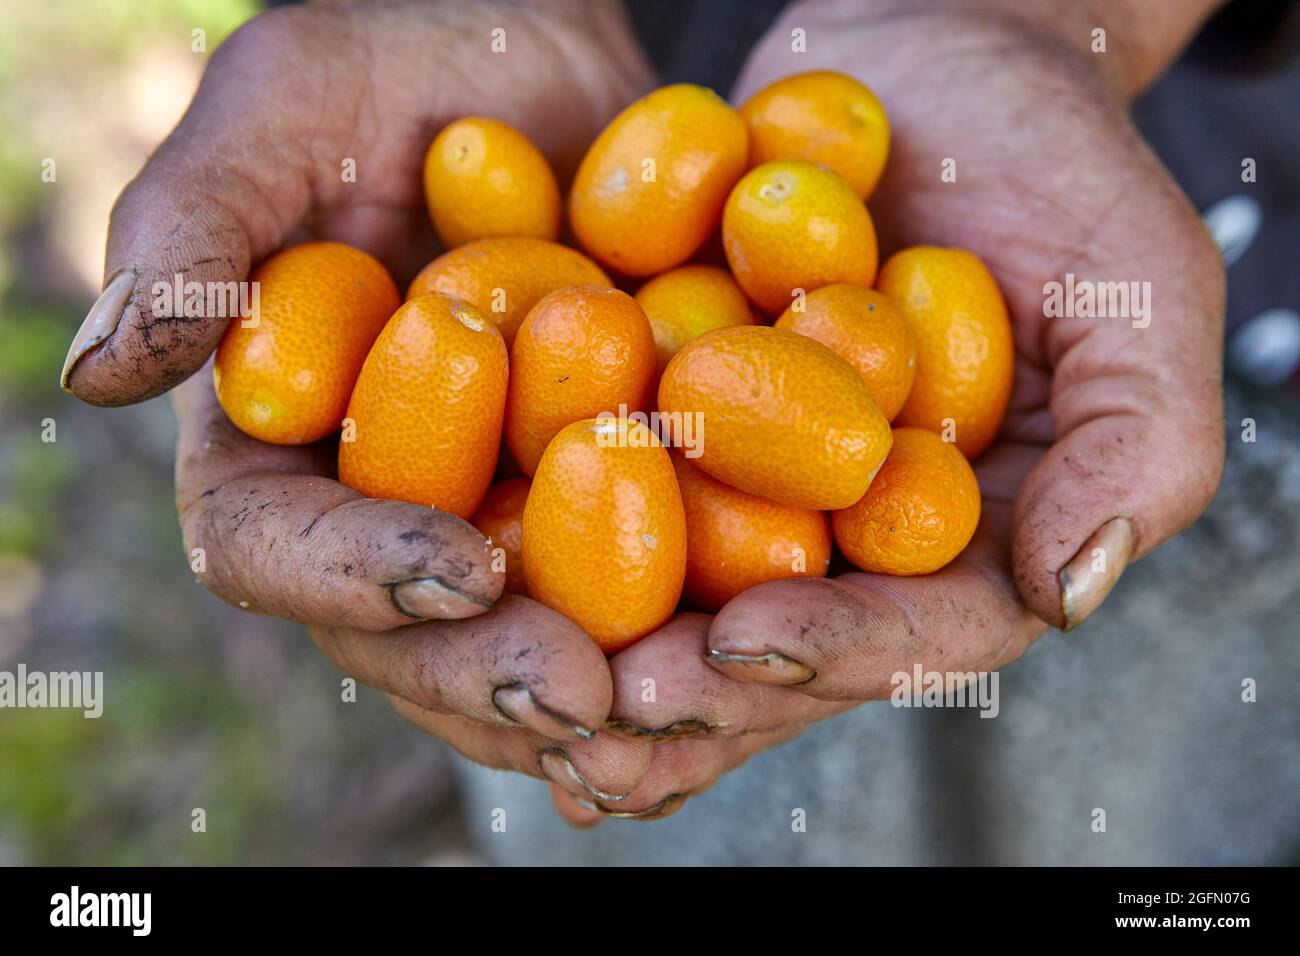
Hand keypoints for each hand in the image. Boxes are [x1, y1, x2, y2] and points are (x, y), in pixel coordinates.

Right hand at [72, 0, 663, 799]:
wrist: (535, 49)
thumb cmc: (389, 62)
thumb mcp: (289, 108)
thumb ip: (195, 228)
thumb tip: (99, 373)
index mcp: (279, 441)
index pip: (277, 545)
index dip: (355, 577)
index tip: (456, 576)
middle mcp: (388, 501)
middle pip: (413, 631)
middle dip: (492, 671)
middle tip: (585, 701)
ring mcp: (503, 507)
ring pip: (534, 638)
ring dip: (606, 693)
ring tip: (681, 714)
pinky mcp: (613, 493)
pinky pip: (654, 580)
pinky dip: (700, 624)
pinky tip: (765, 654)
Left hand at [548, 0, 1227, 822]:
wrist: (933, 57)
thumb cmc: (1055, 166)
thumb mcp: (1137, 289)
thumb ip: (1133, 444)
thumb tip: (1064, 594)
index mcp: (968, 536)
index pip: (916, 633)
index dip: (836, 656)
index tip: (743, 651)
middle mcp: (855, 531)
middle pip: (780, 641)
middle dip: (692, 686)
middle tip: (597, 704)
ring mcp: (758, 480)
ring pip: (679, 588)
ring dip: (597, 638)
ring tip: (517, 665)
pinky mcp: (675, 412)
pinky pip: (607, 474)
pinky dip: (540, 512)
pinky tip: (470, 552)